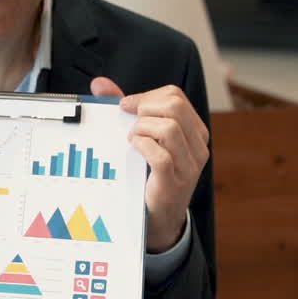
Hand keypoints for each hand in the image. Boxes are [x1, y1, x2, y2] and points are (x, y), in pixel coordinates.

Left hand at [90, 78, 208, 252]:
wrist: (159, 215)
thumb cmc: (151, 171)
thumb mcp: (146, 136)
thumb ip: (126, 109)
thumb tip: (99, 83)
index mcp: (195, 130)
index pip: (176, 96)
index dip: (147, 96)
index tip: (127, 106)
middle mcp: (198, 146)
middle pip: (174, 106)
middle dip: (145, 108)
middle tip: (130, 122)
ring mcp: (189, 165)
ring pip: (169, 128)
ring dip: (141, 128)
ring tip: (132, 138)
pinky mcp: (174, 182)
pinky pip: (159, 154)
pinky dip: (141, 145)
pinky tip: (133, 148)